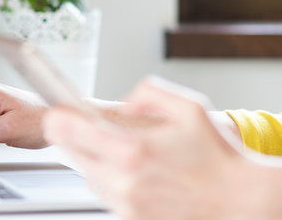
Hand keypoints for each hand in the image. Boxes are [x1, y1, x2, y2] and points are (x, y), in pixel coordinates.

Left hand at [44, 76, 277, 219]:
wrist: (241, 205)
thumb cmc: (219, 159)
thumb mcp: (189, 108)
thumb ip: (148, 93)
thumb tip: (124, 103)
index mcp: (130, 150)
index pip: (64, 131)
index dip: (59, 117)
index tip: (60, 111)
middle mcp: (121, 181)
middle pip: (70, 153)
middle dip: (80, 138)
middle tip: (99, 130)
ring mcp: (124, 204)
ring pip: (87, 174)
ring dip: (97, 160)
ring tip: (132, 154)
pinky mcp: (130, 219)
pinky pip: (105, 193)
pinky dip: (112, 181)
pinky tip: (140, 174)